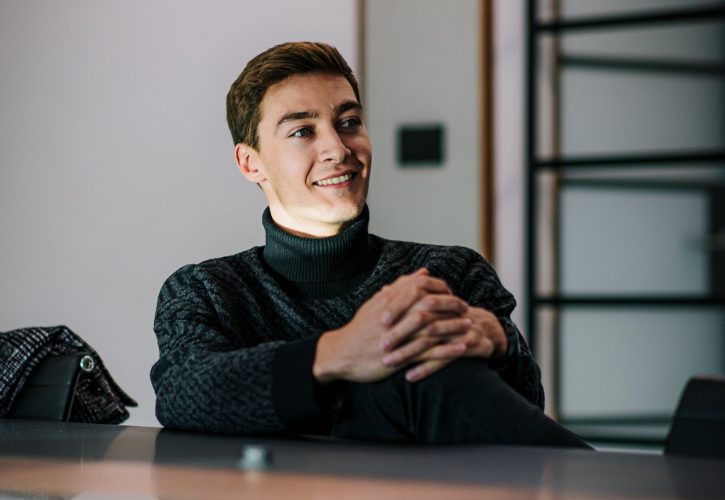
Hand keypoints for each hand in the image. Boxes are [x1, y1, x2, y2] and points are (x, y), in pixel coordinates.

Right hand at [313, 268, 465, 383]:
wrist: (341, 354)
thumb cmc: (360, 328)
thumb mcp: (377, 303)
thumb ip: (400, 287)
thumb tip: (422, 272)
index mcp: (389, 300)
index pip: (420, 286)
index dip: (440, 288)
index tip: (452, 292)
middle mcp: (394, 316)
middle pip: (430, 305)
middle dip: (451, 306)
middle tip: (467, 309)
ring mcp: (397, 337)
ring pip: (432, 329)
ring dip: (454, 328)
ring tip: (470, 327)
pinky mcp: (399, 357)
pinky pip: (428, 353)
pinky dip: (447, 350)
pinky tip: (461, 349)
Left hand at [386, 306, 508, 381]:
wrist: (485, 329)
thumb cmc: (449, 317)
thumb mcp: (431, 304)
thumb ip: (408, 296)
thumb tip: (384, 289)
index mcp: (438, 298)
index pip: (416, 297)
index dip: (398, 307)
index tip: (379, 320)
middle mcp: (449, 311)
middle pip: (421, 319)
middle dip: (400, 333)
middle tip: (381, 345)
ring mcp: (459, 328)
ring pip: (431, 341)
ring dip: (408, 353)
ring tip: (389, 362)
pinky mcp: (468, 345)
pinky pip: (445, 359)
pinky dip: (426, 368)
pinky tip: (409, 376)